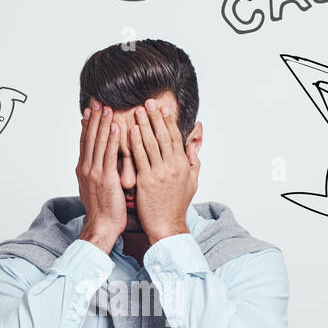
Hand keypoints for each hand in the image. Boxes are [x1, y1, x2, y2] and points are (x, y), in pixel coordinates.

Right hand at [75, 100, 124, 253]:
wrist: (102, 227)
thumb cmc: (104, 211)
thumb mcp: (97, 189)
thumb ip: (99, 173)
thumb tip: (104, 164)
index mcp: (83, 170)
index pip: (85, 142)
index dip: (87, 124)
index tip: (90, 109)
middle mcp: (85, 169)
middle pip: (89, 138)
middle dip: (93, 118)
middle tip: (96, 100)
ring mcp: (94, 173)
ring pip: (97, 142)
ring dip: (102, 123)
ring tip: (106, 106)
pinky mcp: (105, 178)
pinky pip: (108, 154)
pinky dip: (111, 139)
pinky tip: (115, 126)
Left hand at [129, 98, 198, 245]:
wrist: (167, 225)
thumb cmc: (177, 203)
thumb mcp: (192, 178)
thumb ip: (194, 154)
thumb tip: (197, 131)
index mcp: (183, 165)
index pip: (175, 137)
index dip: (168, 121)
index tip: (162, 108)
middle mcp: (173, 167)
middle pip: (163, 137)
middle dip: (155, 118)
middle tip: (147, 102)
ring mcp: (159, 174)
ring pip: (151, 144)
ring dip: (143, 126)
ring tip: (137, 111)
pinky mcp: (146, 182)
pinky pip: (140, 158)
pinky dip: (135, 143)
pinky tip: (130, 131)